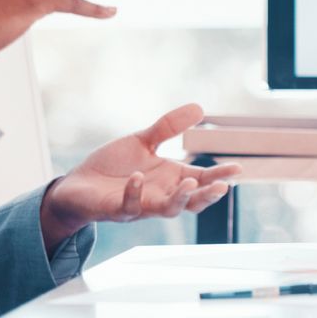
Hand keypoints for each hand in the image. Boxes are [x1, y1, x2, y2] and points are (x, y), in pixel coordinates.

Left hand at [39, 103, 241, 248]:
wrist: (78, 183)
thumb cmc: (113, 167)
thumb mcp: (143, 141)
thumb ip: (168, 127)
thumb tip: (200, 108)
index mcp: (170, 179)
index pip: (202, 180)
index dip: (219, 176)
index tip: (238, 169)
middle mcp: (161, 195)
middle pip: (192, 201)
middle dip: (208, 195)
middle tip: (223, 186)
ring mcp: (141, 205)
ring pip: (168, 209)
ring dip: (180, 198)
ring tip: (189, 182)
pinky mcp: (117, 210)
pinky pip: (131, 206)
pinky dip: (136, 192)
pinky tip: (138, 177)